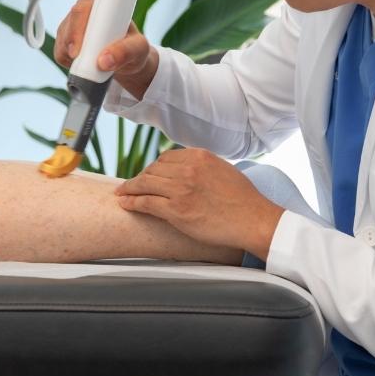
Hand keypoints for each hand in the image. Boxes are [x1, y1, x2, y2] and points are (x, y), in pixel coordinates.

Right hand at [53, 0, 150, 75]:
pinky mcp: (64, 42)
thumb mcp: (139, 49)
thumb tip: (104, 61)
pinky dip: (71, 64)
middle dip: (73, 48)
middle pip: (67, 27)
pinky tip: (86, 64)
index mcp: (101, 6)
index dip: (77, 28)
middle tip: (86, 64)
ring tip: (96, 64)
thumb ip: (126, 52)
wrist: (127, 59)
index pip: (82, 10)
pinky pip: (60, 55)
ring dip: (75, 59)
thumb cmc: (134, 49)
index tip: (79, 50)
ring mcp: (71, 27)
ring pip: (62, 44)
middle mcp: (83, 13)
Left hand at [114, 148, 285, 259]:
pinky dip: (132, 202)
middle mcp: (188, 169)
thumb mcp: (222, 169)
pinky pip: (146, 202)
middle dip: (140, 177)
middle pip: (153, 169)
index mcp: (199, 156)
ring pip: (145, 184)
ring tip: (122, 193)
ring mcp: (180, 189)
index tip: (148, 173)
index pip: (166, 157)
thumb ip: (202, 166)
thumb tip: (185, 168)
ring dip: (130, 188)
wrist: (253, 219)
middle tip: (131, 184)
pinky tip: (125, 203)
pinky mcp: (176, 210)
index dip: (154, 167)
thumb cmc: (243, 199)